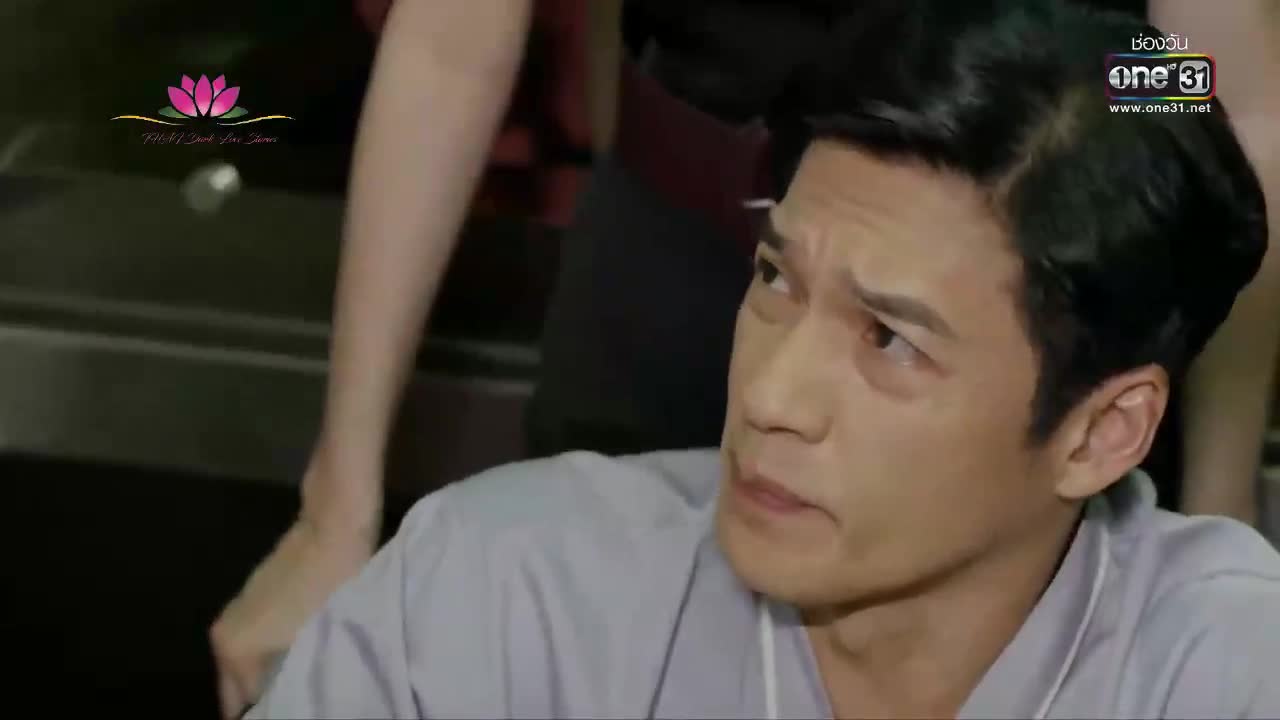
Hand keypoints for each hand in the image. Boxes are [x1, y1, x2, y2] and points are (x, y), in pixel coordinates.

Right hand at [210, 455, 380, 717]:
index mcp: (232, 650)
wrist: (336, 519)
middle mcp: (224, 634)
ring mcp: (240, 610)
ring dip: (277, 673)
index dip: (271, 711)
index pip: (242, 706)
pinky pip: (264, 640)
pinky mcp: (259, 593)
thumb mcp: (317, 642)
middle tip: (311, 701)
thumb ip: (296, 679)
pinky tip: (310, 653)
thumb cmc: (331, 582)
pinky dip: (280, 651)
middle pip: (243, 685)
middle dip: (272, 697)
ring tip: (313, 683)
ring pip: (254, 661)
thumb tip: (293, 699)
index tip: (302, 709)